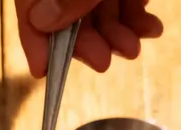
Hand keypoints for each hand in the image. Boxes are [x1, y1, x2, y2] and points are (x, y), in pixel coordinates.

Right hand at [16, 0, 163, 76]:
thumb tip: (41, 20)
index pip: (30, 6)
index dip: (34, 40)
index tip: (42, 72)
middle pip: (67, 12)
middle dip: (88, 40)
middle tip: (103, 62)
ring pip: (99, 10)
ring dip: (117, 33)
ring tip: (133, 49)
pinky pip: (125, 0)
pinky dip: (136, 16)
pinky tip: (150, 28)